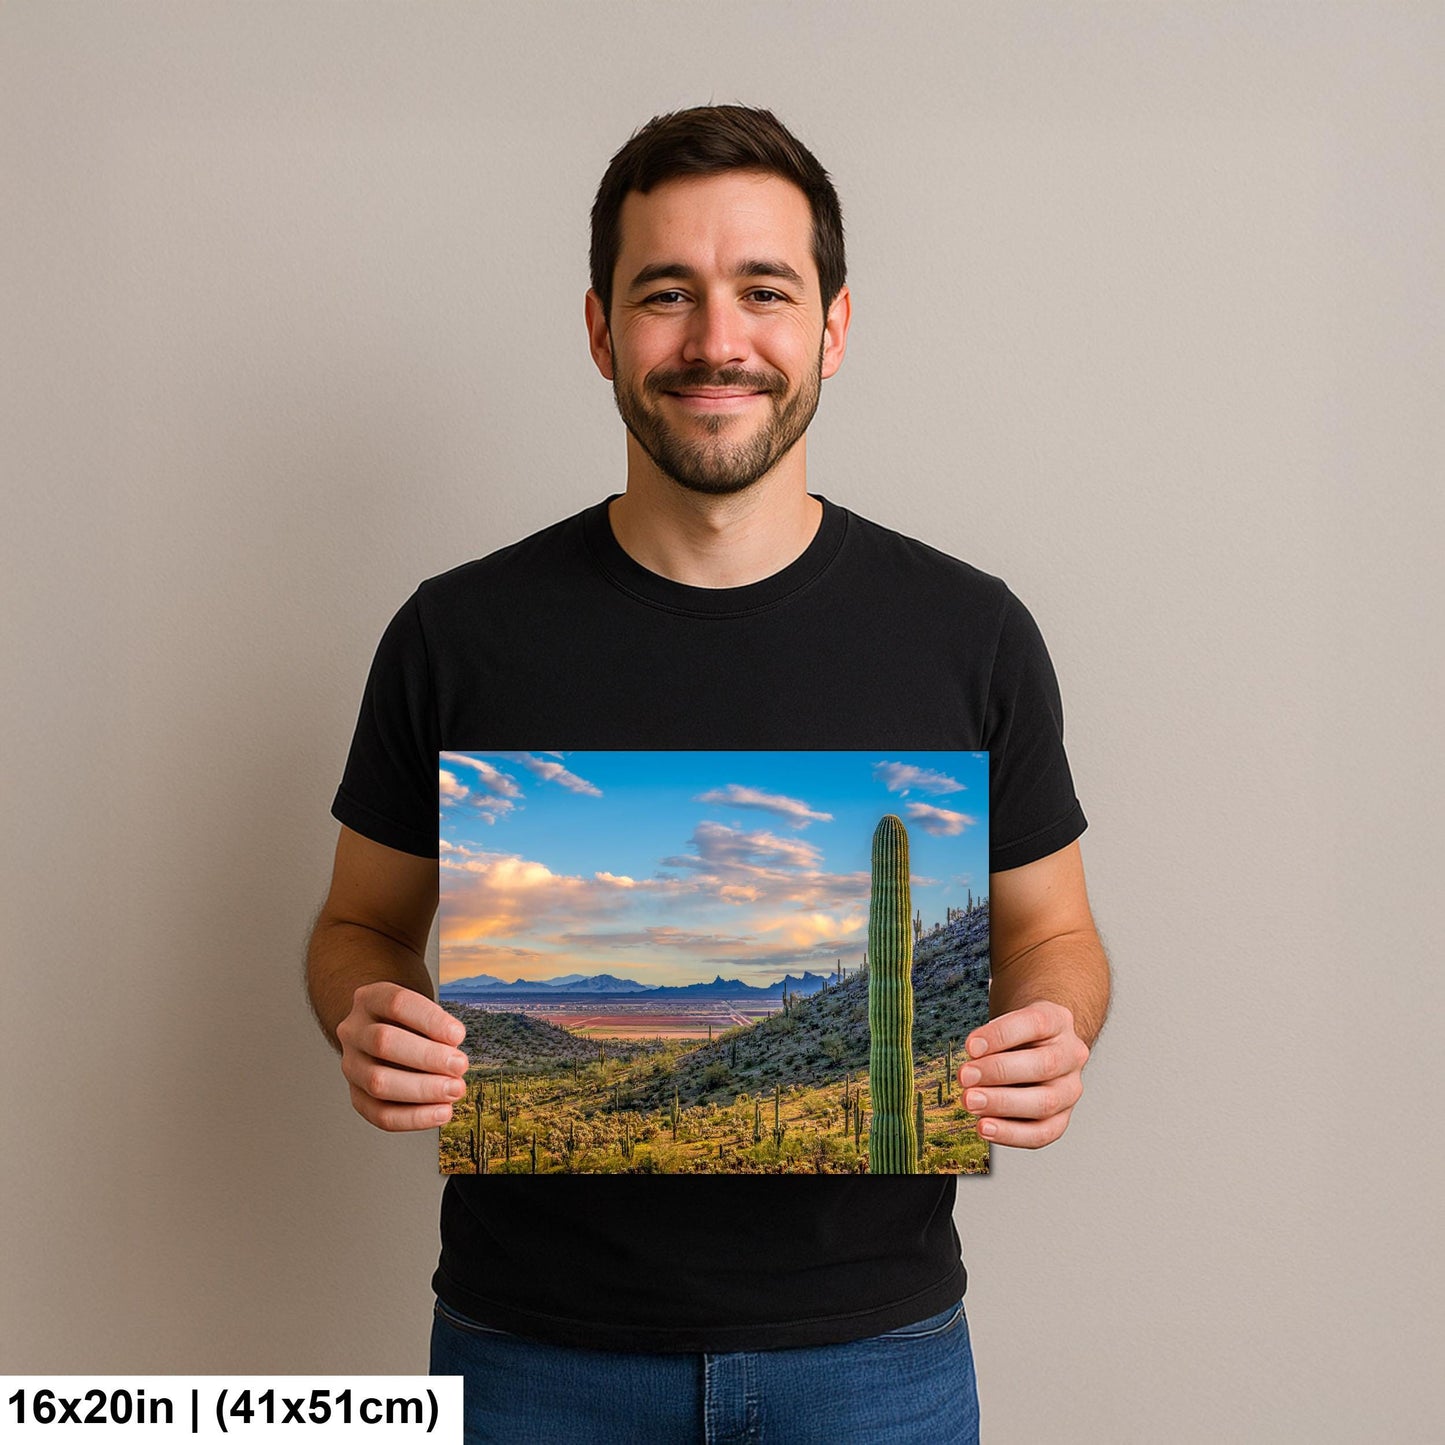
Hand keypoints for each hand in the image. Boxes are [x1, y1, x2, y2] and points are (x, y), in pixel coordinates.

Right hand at [336, 981, 469, 1131]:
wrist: (379, 1031)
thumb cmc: (408, 1020)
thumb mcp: (420, 1009)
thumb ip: (435, 1027)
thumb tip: (453, 1053)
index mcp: (370, 999)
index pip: (397, 1004)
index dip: (430, 1020)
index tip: (459, 1035)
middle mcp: (354, 1031)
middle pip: (383, 1042)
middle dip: (428, 1057)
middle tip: (460, 1065)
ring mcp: (351, 1064)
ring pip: (378, 1082)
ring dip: (423, 1090)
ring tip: (455, 1090)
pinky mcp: (356, 1095)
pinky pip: (380, 1114)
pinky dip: (414, 1117)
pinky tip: (441, 1112)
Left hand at [958, 1001, 1088, 1148]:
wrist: (1038, 1048)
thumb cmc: (1017, 1035)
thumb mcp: (1007, 1022)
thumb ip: (991, 1040)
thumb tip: (971, 1063)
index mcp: (1058, 1021)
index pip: (1035, 1024)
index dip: (1000, 1035)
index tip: (970, 1046)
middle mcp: (1071, 1054)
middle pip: (1043, 1065)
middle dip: (998, 1072)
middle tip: (966, 1077)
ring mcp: (1070, 1088)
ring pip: (1045, 1102)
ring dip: (1002, 1104)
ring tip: (971, 1102)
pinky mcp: (1062, 1117)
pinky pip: (1042, 1133)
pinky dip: (1011, 1134)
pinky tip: (985, 1127)